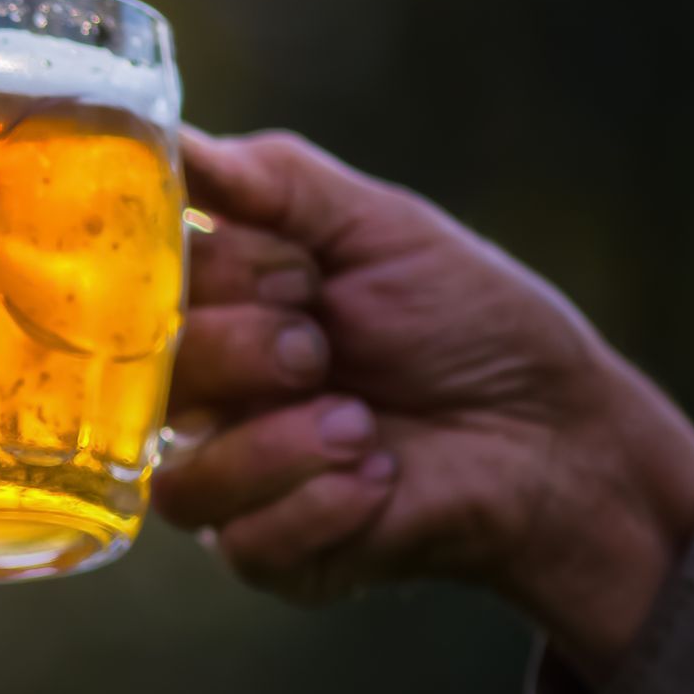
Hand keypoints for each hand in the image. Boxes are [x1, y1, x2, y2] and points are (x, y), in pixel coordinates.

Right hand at [152, 129, 693, 681]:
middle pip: (145, 382)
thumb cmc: (469, 321)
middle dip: (244, 354)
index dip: (207, 280)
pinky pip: (242, 544)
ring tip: (361, 424)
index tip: (297, 274)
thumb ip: (271, 181)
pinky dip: (319, 506)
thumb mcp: (378, 226)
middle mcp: (205, 392)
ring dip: (280, 445)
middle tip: (321, 347)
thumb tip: (175, 139)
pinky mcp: (273, 555)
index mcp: (215, 305)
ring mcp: (233, 476)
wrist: (558, 435)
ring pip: (183, 479)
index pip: (135, 289)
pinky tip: (380, 478)